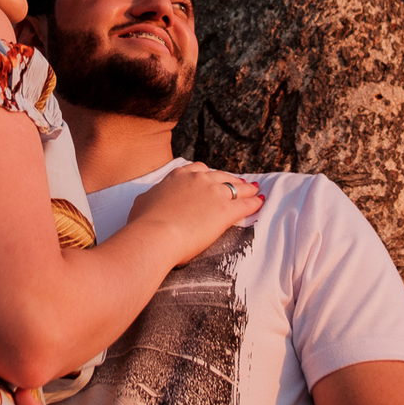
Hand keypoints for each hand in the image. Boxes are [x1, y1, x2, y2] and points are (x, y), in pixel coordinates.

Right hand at [124, 162, 262, 265]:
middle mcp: (198, 179)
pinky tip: (261, 202)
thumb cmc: (143, 223)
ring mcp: (213, 192)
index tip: (213, 178)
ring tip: (255, 190)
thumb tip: (150, 199)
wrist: (155, 235)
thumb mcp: (143, 201)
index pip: (198, 169)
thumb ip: (153, 196)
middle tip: (238, 183)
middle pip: (221, 175)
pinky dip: (255, 203)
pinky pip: (245, 204)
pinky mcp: (225, 210)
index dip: (208, 175)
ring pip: (236, 187)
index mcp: (178, 176)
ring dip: (247, 188)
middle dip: (231, 179)